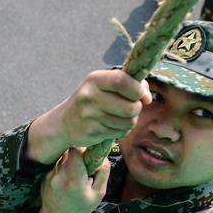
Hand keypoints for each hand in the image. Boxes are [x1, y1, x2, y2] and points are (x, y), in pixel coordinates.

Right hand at [28, 70, 150, 163]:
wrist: (65, 122)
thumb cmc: (92, 99)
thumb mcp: (105, 84)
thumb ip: (129, 83)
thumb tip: (147, 97)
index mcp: (95, 79)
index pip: (122, 81)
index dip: (138, 90)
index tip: (143, 96)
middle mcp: (90, 96)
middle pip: (130, 107)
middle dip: (136, 109)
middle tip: (130, 108)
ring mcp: (89, 115)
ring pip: (127, 122)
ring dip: (129, 121)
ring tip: (120, 117)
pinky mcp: (91, 131)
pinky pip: (119, 132)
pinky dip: (121, 130)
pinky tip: (111, 126)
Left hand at [32, 147, 110, 212]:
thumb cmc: (79, 209)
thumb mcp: (98, 193)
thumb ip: (102, 172)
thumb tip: (103, 155)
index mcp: (73, 180)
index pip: (76, 151)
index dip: (85, 149)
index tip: (90, 154)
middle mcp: (59, 175)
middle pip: (70, 152)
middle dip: (80, 156)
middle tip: (86, 166)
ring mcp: (50, 175)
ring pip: (63, 157)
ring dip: (72, 162)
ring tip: (77, 175)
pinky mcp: (46, 176)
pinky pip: (58, 165)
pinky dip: (65, 169)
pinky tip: (68, 180)